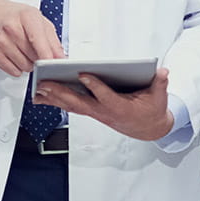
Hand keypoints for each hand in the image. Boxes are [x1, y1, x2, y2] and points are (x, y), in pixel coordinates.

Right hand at [0, 0, 63, 76]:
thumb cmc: (15, 16)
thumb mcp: (37, 20)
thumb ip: (52, 40)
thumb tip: (61, 58)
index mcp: (26, 17)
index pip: (38, 41)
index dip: (47, 56)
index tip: (53, 64)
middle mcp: (11, 28)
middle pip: (34, 57)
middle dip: (39, 58)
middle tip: (35, 49)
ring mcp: (1, 41)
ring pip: (25, 66)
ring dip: (28, 64)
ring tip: (23, 51)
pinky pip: (13, 71)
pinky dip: (18, 68)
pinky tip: (15, 56)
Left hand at [32, 68, 175, 141]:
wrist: (148, 129)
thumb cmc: (152, 110)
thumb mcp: (160, 97)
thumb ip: (160, 84)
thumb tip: (163, 71)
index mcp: (120, 107)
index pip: (106, 96)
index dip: (95, 86)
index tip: (84, 74)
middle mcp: (104, 112)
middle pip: (80, 102)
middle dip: (62, 92)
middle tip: (45, 83)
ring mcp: (95, 113)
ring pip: (72, 105)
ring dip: (53, 98)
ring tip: (37, 89)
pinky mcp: (91, 111)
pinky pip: (71, 106)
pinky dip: (56, 101)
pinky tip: (42, 96)